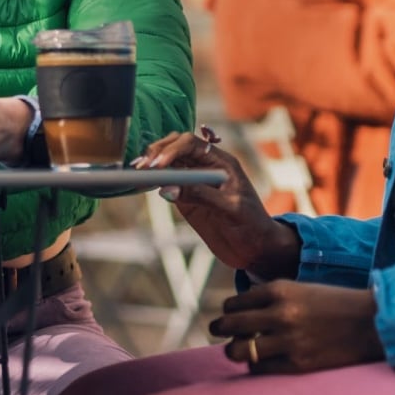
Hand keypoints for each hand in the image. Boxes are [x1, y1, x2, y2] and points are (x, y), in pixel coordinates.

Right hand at [135, 130, 299, 276]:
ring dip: (152, 165)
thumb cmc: (252, 225)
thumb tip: (168, 189)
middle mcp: (205, 167)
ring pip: (168, 163)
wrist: (256, 249)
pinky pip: (166, 183)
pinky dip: (153, 181)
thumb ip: (201, 195)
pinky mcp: (186, 198)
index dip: (172, 150)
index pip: (191, 144)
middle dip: (157, 153)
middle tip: (142, 167)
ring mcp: (194, 182)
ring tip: (138, 173)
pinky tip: (143, 183)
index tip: (158, 165)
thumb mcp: (231, 209)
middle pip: (175, 147)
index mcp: (221, 162)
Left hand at [209, 279, 384, 372]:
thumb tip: (240, 309)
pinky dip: (255, 364)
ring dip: (233, 350)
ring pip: (238, 350)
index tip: (229, 314)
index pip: (235, 302)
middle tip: (217, 330)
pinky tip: (260, 360)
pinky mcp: (298, 363)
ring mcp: (288, 340)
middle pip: (230, 324)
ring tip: (236, 349)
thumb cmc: (336, 304)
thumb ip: (272, 297)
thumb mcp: (301, 289)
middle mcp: (280, 313)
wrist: (373, 323)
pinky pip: (260, 367)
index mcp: (280, 289)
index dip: (229, 309)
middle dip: (219, 328)